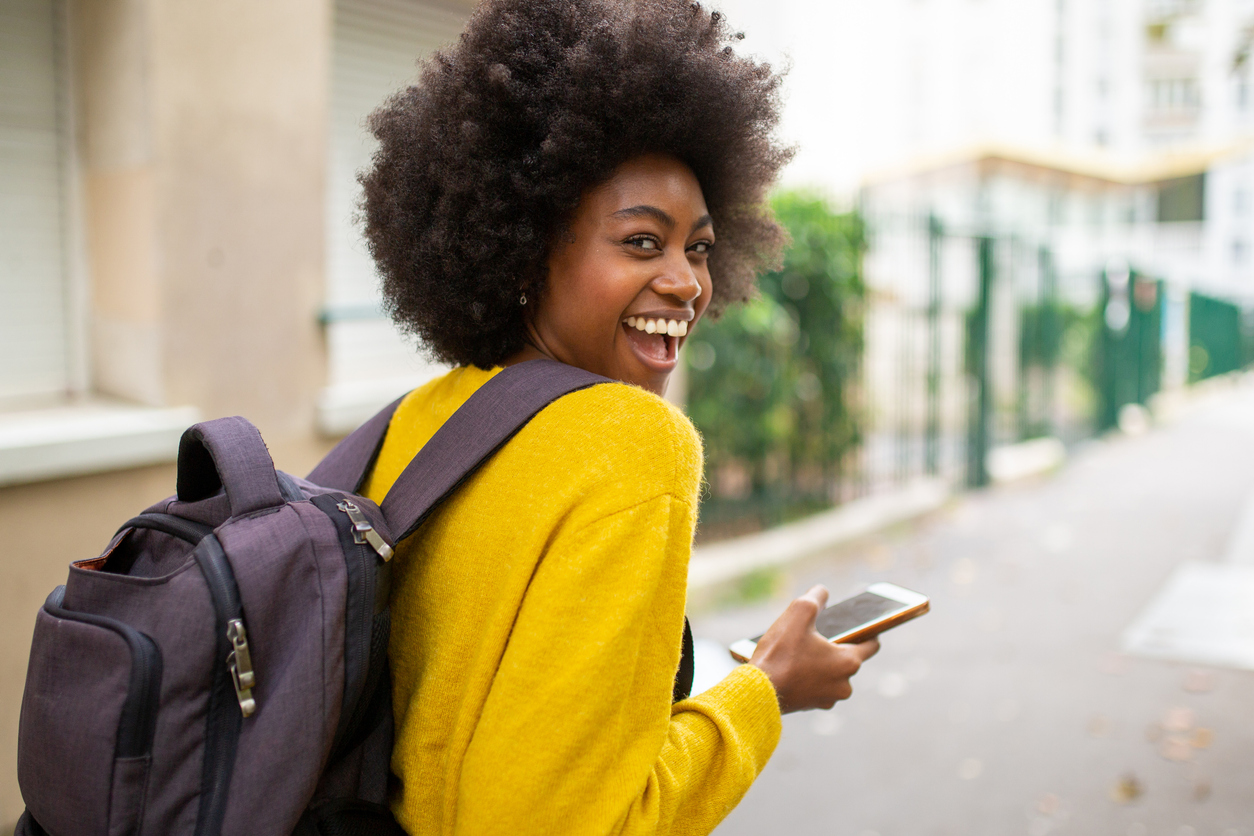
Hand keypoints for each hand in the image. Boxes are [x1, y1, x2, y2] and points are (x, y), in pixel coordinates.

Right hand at [749, 585, 879, 712]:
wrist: (756, 691)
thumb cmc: (780, 652)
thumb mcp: (799, 612)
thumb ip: (816, 597)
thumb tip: (822, 592)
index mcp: (849, 662)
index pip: (872, 645)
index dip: (869, 631)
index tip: (864, 625)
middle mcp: (844, 684)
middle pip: (847, 658)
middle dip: (833, 646)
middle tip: (813, 635)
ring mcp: (828, 698)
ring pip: (831, 673)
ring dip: (820, 662)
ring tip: (798, 650)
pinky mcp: (812, 706)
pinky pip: (816, 685)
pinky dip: (808, 676)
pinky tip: (790, 666)